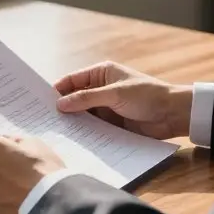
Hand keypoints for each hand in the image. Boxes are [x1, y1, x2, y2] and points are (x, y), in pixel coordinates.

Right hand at [54, 61, 192, 139]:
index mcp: (101, 73)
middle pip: (76, 98)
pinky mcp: (112, 124)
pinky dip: (85, 132)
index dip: (58, 89)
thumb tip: (59, 104)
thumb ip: (86, 99)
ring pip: (83, 114)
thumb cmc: (146, 96)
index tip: (41, 102)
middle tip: (44, 120)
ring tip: (55, 132)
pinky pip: (94, 127)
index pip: (73, 80)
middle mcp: (101, 88)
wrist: (173, 114)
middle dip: (63, 107)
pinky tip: (73, 140)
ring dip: (73, 122)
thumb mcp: (114, 94)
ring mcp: (106, 107)